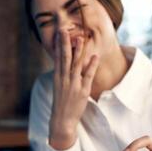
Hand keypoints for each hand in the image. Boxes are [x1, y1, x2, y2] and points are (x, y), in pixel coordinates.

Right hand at [49, 29, 98, 149]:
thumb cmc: (61, 103)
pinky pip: (87, 76)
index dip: (59, 44)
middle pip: (64, 58)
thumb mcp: (59, 86)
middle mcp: (63, 79)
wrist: (61, 120)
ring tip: (80, 39)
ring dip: (78, 51)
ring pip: (75, 65)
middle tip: (64, 30)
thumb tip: (64, 63)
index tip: (60, 32)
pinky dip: (91, 66)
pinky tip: (94, 57)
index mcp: (57, 77)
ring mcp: (73, 85)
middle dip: (64, 43)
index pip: (58, 57)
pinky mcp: (82, 91)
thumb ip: (62, 74)